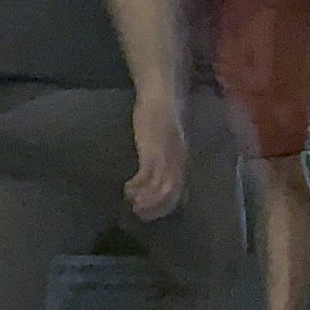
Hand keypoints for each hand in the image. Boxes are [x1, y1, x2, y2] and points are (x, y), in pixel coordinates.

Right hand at [126, 98, 187, 220]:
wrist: (161, 95)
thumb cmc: (163, 116)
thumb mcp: (168, 140)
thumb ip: (167, 156)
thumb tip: (158, 174)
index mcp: (182, 160)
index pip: (179, 192)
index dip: (166, 206)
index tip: (151, 214)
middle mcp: (177, 161)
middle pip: (171, 194)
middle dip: (155, 208)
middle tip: (139, 213)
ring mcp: (166, 156)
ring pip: (160, 188)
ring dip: (145, 200)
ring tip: (131, 202)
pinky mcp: (153, 150)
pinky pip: (147, 175)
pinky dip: (138, 187)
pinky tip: (127, 188)